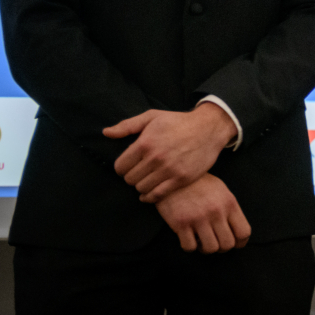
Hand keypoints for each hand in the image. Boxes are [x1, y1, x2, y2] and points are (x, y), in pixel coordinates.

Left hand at [104, 104, 237, 201]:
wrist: (209, 128)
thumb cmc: (178, 121)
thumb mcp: (152, 117)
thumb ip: (127, 126)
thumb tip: (106, 133)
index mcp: (145, 143)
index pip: (120, 167)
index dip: (122, 167)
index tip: (129, 165)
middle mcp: (156, 158)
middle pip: (130, 179)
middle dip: (132, 176)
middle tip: (140, 171)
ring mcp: (169, 170)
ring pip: (142, 189)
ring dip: (142, 185)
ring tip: (147, 178)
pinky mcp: (181, 179)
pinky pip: (157, 195)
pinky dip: (150, 197)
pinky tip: (150, 192)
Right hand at [156, 173, 250, 252]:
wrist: (174, 175)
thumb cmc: (200, 183)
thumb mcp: (221, 190)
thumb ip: (230, 209)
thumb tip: (236, 229)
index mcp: (229, 203)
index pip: (244, 232)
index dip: (240, 242)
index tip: (234, 243)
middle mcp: (216, 212)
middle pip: (228, 244)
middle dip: (222, 247)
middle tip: (215, 241)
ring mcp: (199, 218)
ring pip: (210, 249)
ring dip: (206, 248)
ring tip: (201, 240)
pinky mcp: (181, 223)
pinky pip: (190, 247)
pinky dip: (190, 246)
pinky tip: (189, 237)